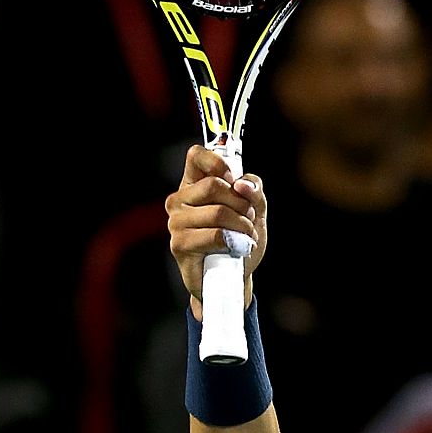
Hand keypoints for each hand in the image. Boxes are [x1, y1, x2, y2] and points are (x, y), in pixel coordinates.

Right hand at [165, 144, 267, 314]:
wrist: (235, 277)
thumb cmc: (241, 238)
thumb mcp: (255, 209)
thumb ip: (253, 190)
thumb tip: (242, 184)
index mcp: (194, 184)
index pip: (196, 156)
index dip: (219, 163)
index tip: (234, 180)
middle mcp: (179, 200)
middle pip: (214, 185)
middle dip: (242, 203)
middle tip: (247, 219)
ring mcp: (176, 223)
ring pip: (218, 212)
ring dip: (243, 226)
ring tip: (245, 237)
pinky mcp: (180, 245)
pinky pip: (215, 235)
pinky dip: (236, 242)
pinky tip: (237, 248)